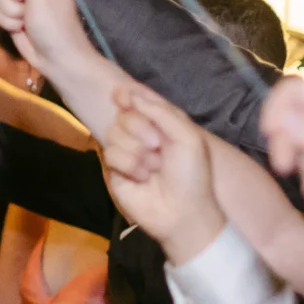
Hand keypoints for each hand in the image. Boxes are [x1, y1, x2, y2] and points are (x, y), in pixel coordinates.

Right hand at [97, 80, 226, 260]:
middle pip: (124, 115)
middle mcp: (142, 135)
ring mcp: (127, 152)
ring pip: (114, 133)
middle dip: (140, 128)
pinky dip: (130, 165)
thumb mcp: (187, 137)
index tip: (122, 95)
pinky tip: (142, 178)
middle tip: (158, 146)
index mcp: (162, 124)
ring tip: (154, 168)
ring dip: (137, 152)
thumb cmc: (192, 175)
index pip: (138, 100)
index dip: (128, 94)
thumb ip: (160, 111)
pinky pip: (110, 154)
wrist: (182, 211)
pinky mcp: (114, 170)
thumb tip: (128, 92)